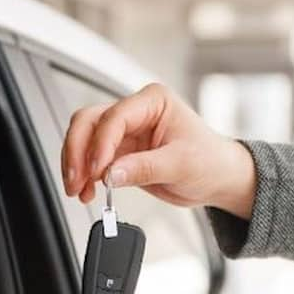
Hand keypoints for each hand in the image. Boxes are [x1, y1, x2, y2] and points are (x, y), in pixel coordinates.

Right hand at [61, 82, 257, 218]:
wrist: (217, 178)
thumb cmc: (210, 160)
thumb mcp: (181, 164)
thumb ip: (144, 168)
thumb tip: (111, 174)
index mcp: (153, 101)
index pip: (115, 117)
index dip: (101, 144)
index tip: (97, 171)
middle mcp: (135, 112)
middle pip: (90, 122)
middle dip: (78, 152)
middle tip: (76, 179)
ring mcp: (125, 133)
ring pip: (84, 139)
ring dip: (76, 165)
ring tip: (78, 190)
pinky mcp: (120, 153)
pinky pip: (92, 160)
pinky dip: (85, 176)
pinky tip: (87, 192)